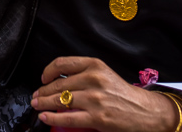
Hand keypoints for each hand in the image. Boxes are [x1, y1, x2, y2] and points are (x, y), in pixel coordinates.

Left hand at [31, 57, 175, 131]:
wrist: (146, 112)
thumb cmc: (124, 94)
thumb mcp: (104, 74)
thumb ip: (84, 74)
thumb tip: (58, 81)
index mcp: (95, 65)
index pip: (62, 63)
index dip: (48, 71)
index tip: (43, 78)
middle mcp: (94, 79)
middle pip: (58, 84)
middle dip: (42, 91)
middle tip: (36, 96)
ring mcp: (94, 99)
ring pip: (59, 100)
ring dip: (43, 104)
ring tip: (37, 106)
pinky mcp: (96, 118)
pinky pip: (67, 117)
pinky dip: (52, 117)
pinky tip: (45, 117)